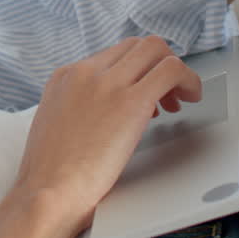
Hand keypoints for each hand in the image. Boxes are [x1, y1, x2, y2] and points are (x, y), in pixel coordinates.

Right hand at [0, 36, 200, 237]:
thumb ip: (78, 108)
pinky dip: (188, 79)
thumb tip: (104, 113)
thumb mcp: (56, 125)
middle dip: (158, 66)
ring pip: (155, 49)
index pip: (113, 54)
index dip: (137, 71)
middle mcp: (85, 72)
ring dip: (175, 71)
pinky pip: (170, 70)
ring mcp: (107, 83)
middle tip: (166, 96)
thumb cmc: (51, 175)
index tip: (145, 93)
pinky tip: (191, 98)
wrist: (47, 192)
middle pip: (136, 45)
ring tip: (179, 99)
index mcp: (65, 77)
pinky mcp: (130, 101)